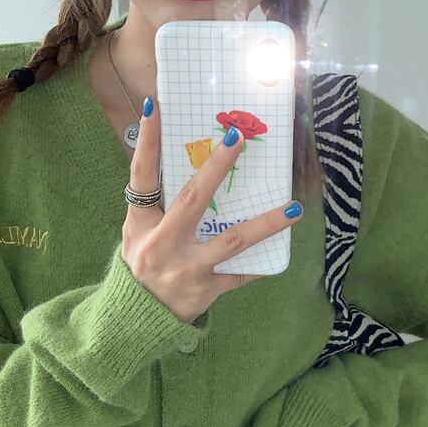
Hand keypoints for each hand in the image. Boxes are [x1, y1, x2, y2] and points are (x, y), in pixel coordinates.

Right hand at [120, 95, 304, 324]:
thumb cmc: (139, 266)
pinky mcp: (205, 290)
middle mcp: (163, 244)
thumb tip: (177, 163)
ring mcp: (186, 269)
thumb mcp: (135, 235)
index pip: (141, 176)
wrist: (135, 319)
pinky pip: (238, 275)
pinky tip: (278, 257)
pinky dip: (257, 267)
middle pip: (192, 200)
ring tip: (293, 209)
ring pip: (231, 242)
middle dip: (216, 167)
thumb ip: (152, 206)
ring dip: (265, 224)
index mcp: (141, 224)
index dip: (146, 142)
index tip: (155, 107)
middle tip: (238, 138)